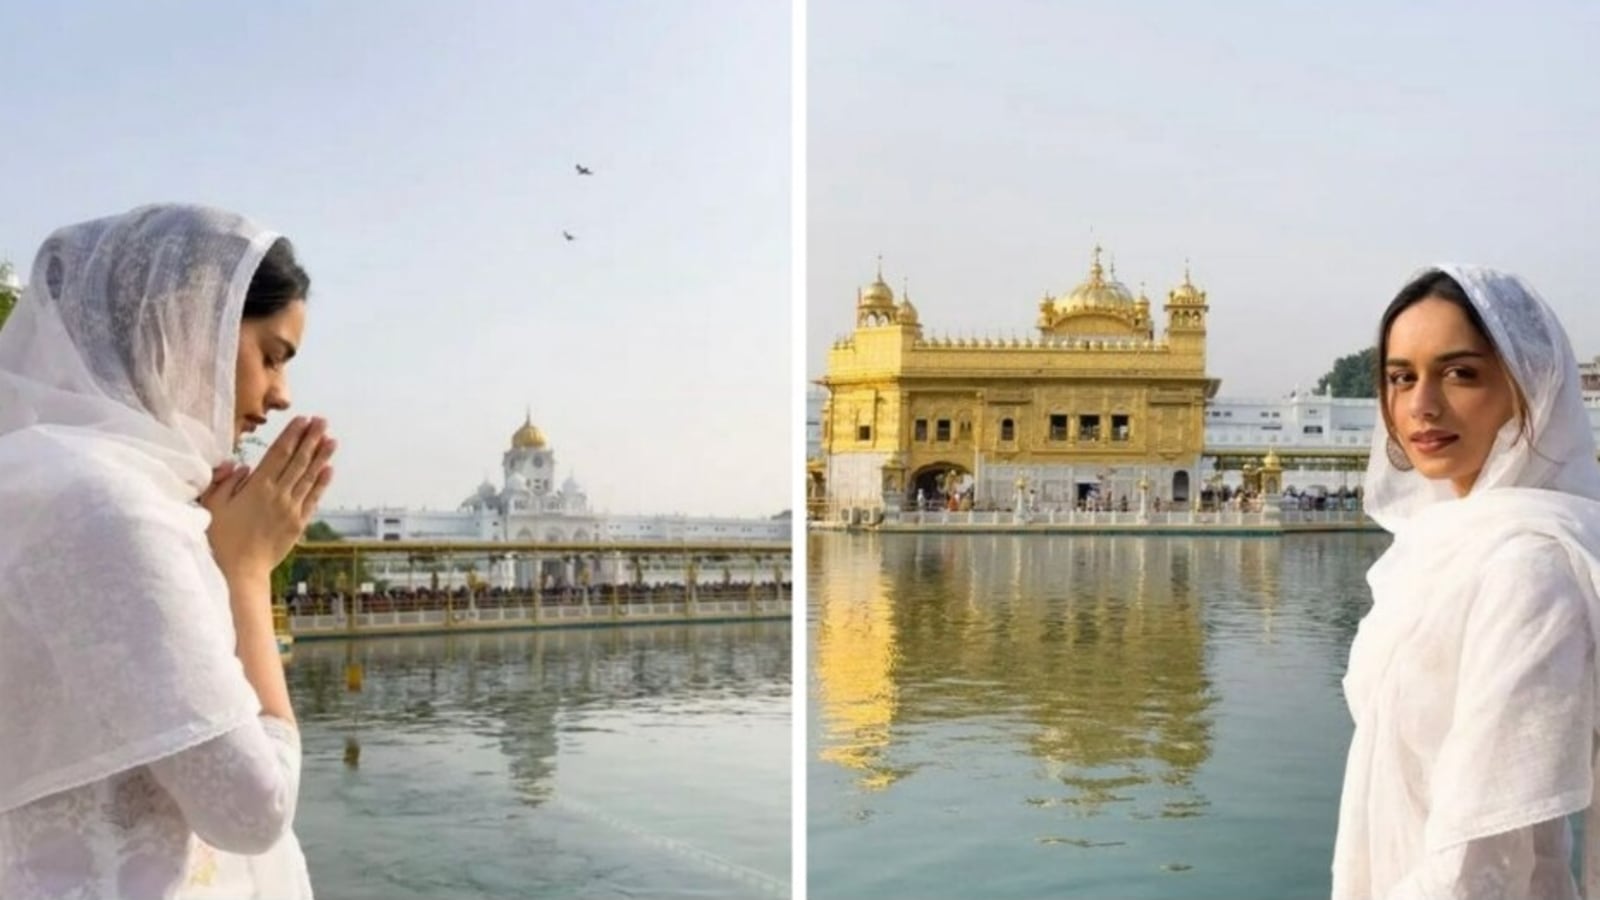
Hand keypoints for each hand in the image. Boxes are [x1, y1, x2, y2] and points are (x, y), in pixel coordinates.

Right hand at [202, 416, 336, 583]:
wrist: (240, 571)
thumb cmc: (220, 538)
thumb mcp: (212, 505)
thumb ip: (225, 481)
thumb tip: (241, 465)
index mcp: (257, 487)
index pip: (279, 453)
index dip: (293, 435)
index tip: (303, 419)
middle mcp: (278, 494)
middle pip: (299, 461)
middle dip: (311, 439)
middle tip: (323, 421)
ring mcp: (291, 509)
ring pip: (309, 477)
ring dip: (322, 457)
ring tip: (332, 440)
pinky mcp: (298, 524)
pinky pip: (313, 499)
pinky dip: (322, 483)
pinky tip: (329, 470)